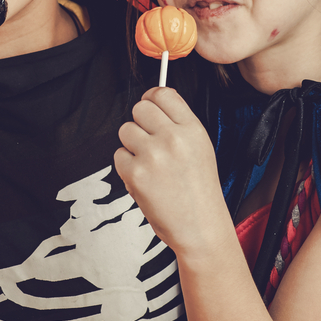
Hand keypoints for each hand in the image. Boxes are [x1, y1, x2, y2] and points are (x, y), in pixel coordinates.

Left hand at [114, 87, 230, 256]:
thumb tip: (153, 102)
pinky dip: (126, 167)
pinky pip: (118, 155)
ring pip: (125, 130)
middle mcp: (173, 138)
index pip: (162, 93)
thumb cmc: (199, 191)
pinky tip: (144, 179)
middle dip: (140, 123)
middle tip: (148, 142)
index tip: (149, 106)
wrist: (200, 227)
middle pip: (139, 108)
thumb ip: (179, 124)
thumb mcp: (201, 148)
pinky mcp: (135, 174)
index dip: (151, 98)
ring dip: (131, 145)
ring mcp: (153, 155)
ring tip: (149, 164)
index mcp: (192, 129)